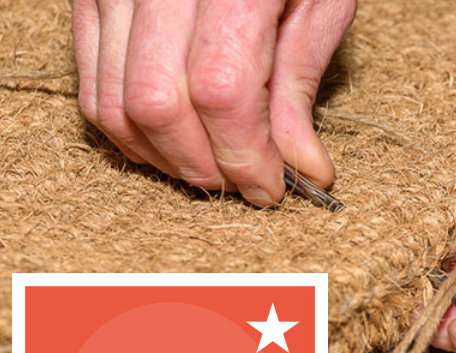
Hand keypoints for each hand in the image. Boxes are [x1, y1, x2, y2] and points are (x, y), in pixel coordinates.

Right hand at [71, 0, 355, 204]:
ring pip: (114, 103)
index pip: (222, 93)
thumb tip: (303, 168)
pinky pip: (90, 83)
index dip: (245, 156)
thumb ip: (300, 87)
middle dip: (203, 165)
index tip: (271, 187)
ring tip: (209, 168)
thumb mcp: (320, 5)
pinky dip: (128, 129)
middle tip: (241, 184)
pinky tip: (169, 143)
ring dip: (164, 158)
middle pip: (158, 104)